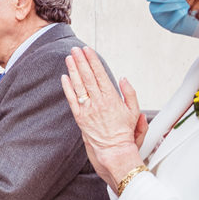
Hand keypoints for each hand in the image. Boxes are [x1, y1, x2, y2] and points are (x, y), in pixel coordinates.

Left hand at [61, 46, 144, 186]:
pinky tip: (64, 77)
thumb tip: (123, 78)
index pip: (100, 74)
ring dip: (73, 70)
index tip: (88, 50)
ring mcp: (88, 109)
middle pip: (88, 77)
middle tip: (75, 49)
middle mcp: (99, 102)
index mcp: (112, 98)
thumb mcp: (134, 111)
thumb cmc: (125, 132)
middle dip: (81, 61)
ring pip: (78, 86)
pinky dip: (67, 88)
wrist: (115, 150)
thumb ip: (130, 93)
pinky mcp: (80, 118)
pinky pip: (72, 100)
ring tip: (69, 58)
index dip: (93, 61)